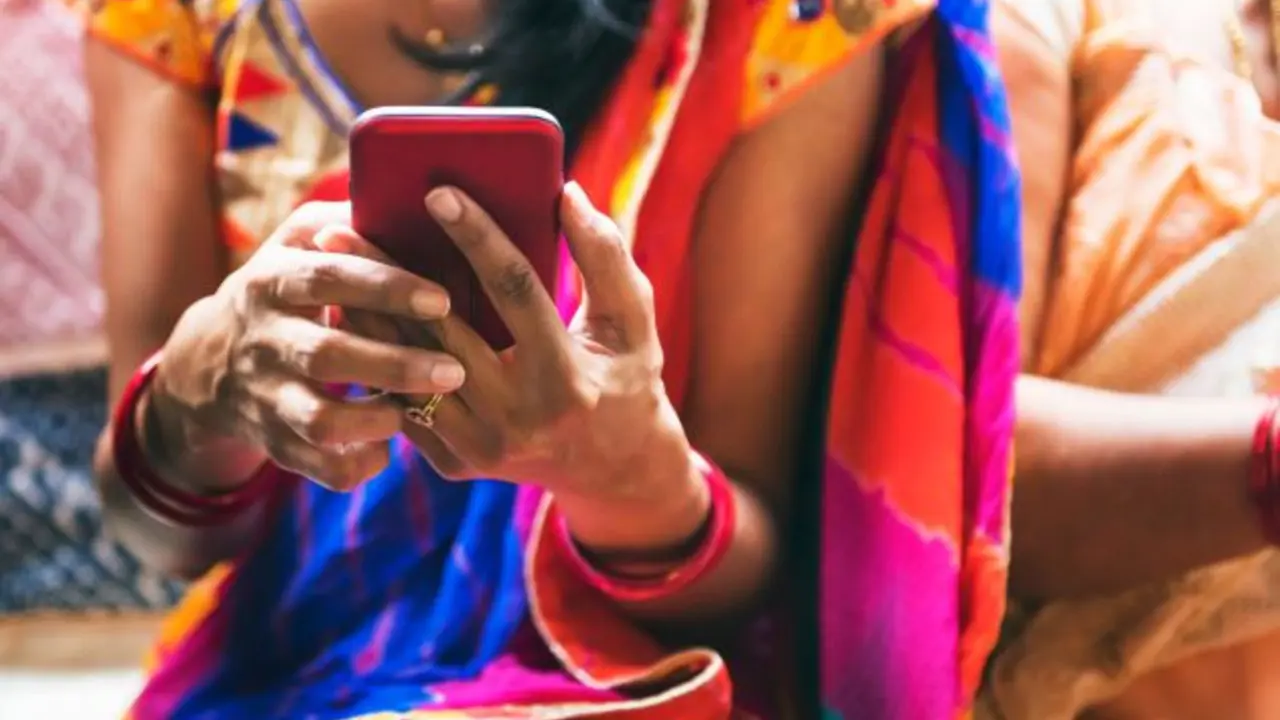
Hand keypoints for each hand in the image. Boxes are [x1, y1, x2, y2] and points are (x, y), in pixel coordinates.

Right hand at [149, 203, 465, 492]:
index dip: (386, 288)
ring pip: (319, 419)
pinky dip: (355, 465)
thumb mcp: (299, 241)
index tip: (442, 300)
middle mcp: (265, 338)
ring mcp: (266, 394)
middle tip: (454, 370)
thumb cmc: (286, 287)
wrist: (207, 361)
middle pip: (327, 354)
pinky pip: (316, 466)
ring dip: (374, 419)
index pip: (330, 277)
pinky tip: (386, 449)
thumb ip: (350, 220)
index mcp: (275, 279)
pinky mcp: (273, 440)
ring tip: (414, 410)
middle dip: (394, 364)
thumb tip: (416, 198)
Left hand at [346, 183, 707, 549]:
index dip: (477, 238)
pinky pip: (404, 405)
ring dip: (365, 318)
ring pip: (408, 373)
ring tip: (331, 267)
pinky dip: (374, 360)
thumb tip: (566, 193)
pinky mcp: (455, 464)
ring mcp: (481, 448)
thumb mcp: (632, 322)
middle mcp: (519, 421)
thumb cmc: (627, 380)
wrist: (613, 471)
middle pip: (440, 333)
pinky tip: (348, 318)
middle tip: (342, 227)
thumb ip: (605, 257)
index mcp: (567, 380)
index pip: (516, 292)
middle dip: (389, 276)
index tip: (438, 192)